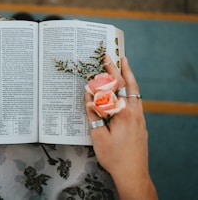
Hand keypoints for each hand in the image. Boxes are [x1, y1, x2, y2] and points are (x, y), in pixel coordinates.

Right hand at [85, 56, 157, 199]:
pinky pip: (136, 102)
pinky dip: (131, 92)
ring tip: (124, 68)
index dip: (110, 73)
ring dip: (129, 79)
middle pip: (130, 85)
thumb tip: (88, 95)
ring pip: (136, 93)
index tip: (106, 60)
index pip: (116, 87)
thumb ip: (93, 113)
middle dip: (124, 69)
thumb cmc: (113, 156)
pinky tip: (126, 93)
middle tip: (119, 57)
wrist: (133, 173)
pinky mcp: (141, 125)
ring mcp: (140, 119)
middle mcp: (134, 113)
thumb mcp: (97, 135)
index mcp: (123, 113)